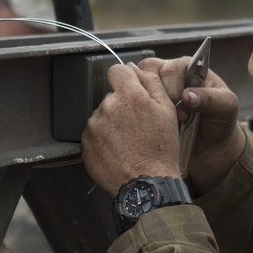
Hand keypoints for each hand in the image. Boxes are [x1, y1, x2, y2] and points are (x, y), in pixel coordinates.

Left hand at [82, 63, 181, 195]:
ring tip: (128, 142)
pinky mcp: (86, 144)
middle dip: (122, 106)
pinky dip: (104, 141)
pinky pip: (94, 135)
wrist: (147, 184)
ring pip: (102, 117)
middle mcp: (107, 107)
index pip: (117, 71)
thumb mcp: (167, 111)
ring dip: (112, 124)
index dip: (125, 78)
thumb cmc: (160, 150)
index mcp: (129, 95)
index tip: (130, 89)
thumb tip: (136, 68)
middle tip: (137, 126)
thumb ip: (151, 83)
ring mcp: (94, 126)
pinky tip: (119, 151)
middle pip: (111, 97)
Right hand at [138, 57, 245, 193]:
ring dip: (149, 102)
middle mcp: (171, 75)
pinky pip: (135, 102)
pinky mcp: (147, 106)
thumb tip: (188, 95)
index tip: (183, 105)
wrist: (212, 147)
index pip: (173, 67)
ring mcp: (156, 90)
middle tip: (176, 115)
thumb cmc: (220, 121)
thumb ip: (211, 99)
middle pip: (150, 71)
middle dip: (160, 94)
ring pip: (139, 84)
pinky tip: (153, 124)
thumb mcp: (226, 107)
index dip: (174, 86)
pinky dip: (141, 112)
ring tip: (165, 120)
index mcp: (190, 69)